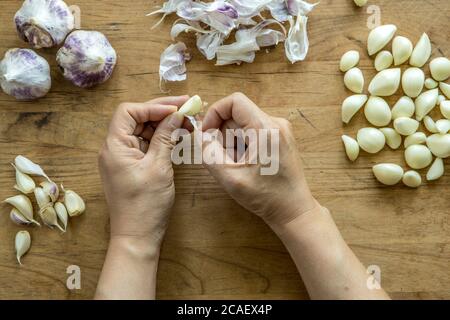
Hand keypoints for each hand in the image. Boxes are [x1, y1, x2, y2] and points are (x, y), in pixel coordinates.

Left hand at [98, 96, 189, 248]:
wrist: (137, 236)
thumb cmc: (145, 205)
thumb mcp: (159, 167)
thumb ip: (166, 137)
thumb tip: (176, 115)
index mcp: (114, 146)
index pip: (129, 112)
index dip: (153, 107)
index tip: (176, 109)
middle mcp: (114, 149)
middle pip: (136, 119)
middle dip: (162, 112)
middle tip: (187, 108)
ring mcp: (122, 158)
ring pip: (142, 131)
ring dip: (164, 125)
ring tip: (188, 124)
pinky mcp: (130, 166)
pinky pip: (145, 145)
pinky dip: (160, 139)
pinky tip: (178, 137)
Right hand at [200, 93, 316, 228]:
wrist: (294, 211)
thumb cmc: (266, 197)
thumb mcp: (230, 177)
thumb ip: (209, 153)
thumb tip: (202, 136)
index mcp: (266, 128)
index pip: (234, 101)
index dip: (215, 114)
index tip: (207, 135)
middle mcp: (276, 123)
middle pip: (237, 115)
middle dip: (224, 135)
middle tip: (224, 160)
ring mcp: (280, 130)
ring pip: (244, 125)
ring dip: (232, 143)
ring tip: (238, 167)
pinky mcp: (280, 139)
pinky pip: (253, 133)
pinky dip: (243, 146)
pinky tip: (247, 166)